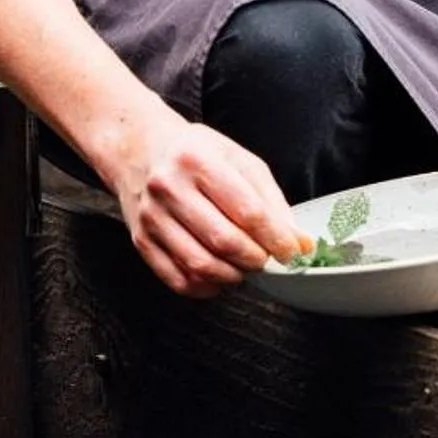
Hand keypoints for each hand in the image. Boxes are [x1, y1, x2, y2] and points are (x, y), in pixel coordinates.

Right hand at [110, 109, 307, 300]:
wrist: (140, 150)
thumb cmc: (195, 154)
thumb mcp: (237, 159)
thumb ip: (270, 199)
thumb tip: (297, 241)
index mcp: (197, 160)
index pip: (247, 210)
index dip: (276, 238)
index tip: (292, 251)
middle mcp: (169, 188)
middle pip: (223, 241)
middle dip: (255, 259)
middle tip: (267, 259)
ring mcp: (151, 217)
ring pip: (200, 265)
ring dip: (233, 276)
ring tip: (243, 266)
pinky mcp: (140, 241)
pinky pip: (178, 279)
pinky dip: (206, 287)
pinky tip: (219, 276)